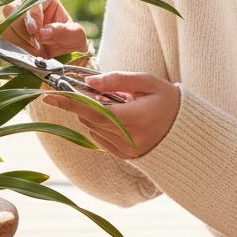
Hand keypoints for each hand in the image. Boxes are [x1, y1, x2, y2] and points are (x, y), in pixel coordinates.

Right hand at [1, 0, 88, 59]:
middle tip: (34, 44)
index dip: (31, 16)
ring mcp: (14, 19)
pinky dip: (12, 47)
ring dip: (17, 40)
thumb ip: (63, 32)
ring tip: (35, 51)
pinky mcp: (8, 33)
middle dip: (21, 29)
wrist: (65, 54)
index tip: (35, 31)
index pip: (31, 1)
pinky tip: (26, 54)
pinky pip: (1, 38)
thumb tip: (42, 33)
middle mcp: (25, 5)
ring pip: (3, 24)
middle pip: (10, 9)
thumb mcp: (76, 35)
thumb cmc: (71, 39)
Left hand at [43, 71, 179, 157]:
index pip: (93, 110)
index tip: (48, 94)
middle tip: (79, 87)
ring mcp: (125, 150)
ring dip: (91, 112)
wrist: (188, 132)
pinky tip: (113, 113)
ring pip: (93, 127)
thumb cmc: (168, 101)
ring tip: (113, 101)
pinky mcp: (124, 156)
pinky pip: (99, 137)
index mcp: (134, 119)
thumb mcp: (147, 82)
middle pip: (89, 119)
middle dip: (79, 102)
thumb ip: (117, 80)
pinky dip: (99, 123)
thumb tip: (88, 82)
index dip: (69, 102)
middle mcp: (127, 139)